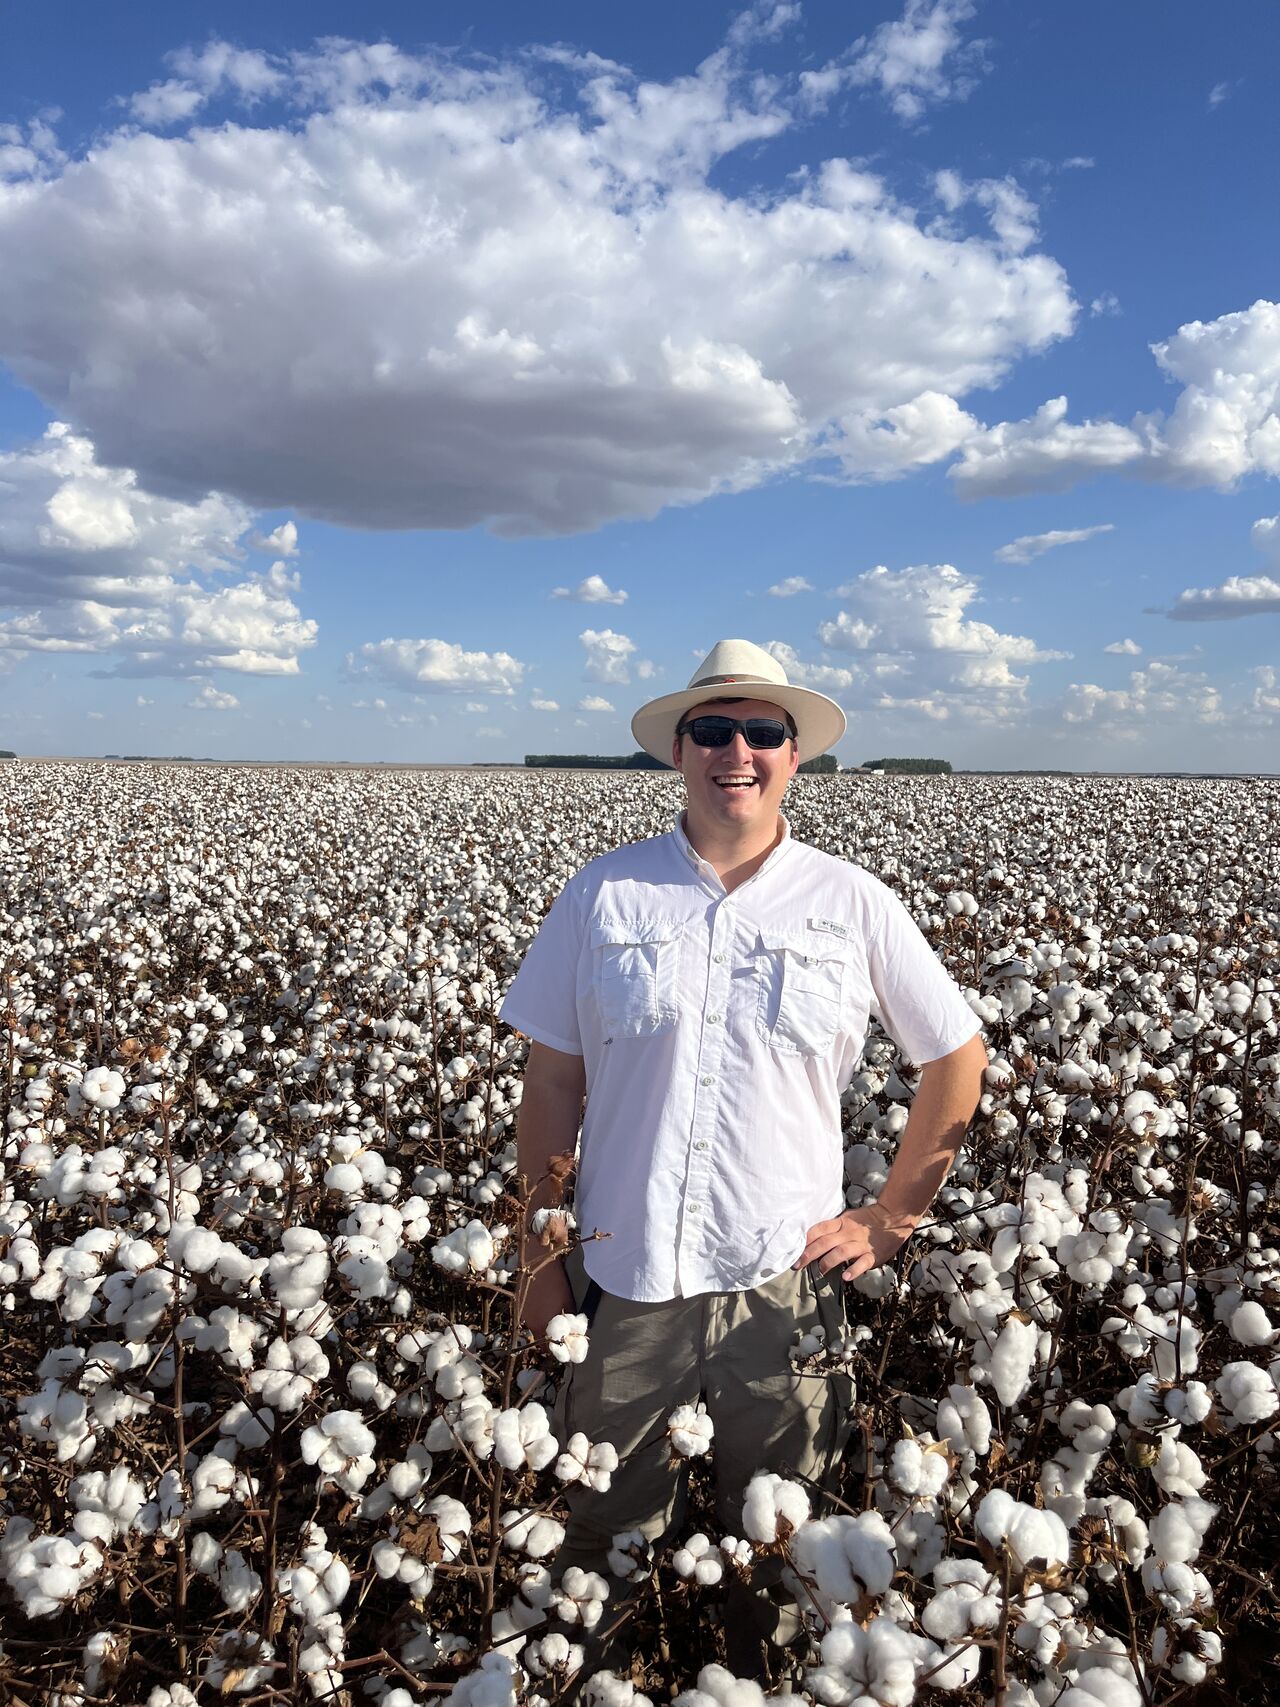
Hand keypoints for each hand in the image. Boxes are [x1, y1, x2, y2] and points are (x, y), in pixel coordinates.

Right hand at [516, 1254, 574, 1344]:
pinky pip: (529, 1318)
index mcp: (543, 1325)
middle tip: (561, 1335)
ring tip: (553, 1320)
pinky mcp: (519, 1306)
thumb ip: (568, 1320)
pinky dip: (537, 1318)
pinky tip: (544, 1309)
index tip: (566, 1346)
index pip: (549, 1349)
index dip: (558, 1349)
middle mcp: (530, 1324)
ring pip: (534, 1329)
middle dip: (550, 1341)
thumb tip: (572, 1331)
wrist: (536, 1261)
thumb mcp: (568, 1301)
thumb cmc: (556, 1281)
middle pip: (540, 1340)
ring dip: (543, 1329)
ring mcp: (523, 1315)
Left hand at [792, 1204, 916, 1281]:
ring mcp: (861, 1243)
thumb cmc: (865, 1220)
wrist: (892, 1217)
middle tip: (797, 1265)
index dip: (805, 1240)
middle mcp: (848, 1232)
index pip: (819, 1229)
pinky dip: (854, 1270)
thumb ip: (831, 1229)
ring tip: (820, 1271)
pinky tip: (846, 1277)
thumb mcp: (846, 1219)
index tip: (793, 1250)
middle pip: (825, 1242)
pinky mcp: (873, 1254)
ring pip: (841, 1251)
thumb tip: (810, 1239)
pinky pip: (863, 1262)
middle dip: (809, 1254)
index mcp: (840, 1222)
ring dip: (828, 1262)